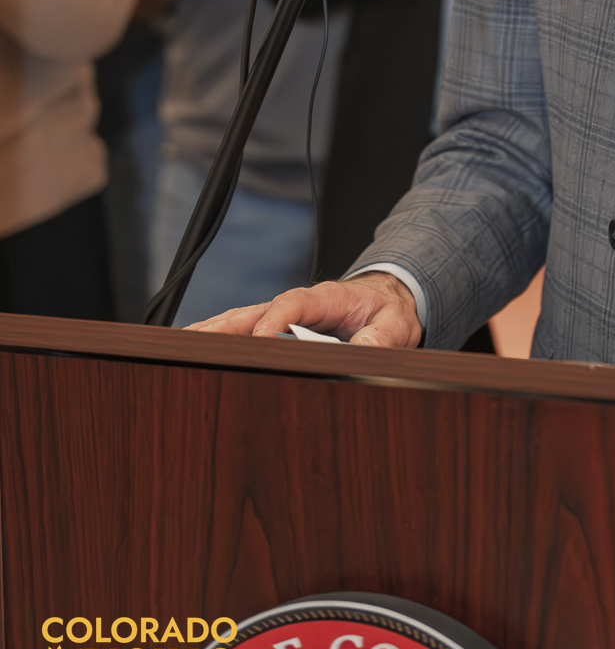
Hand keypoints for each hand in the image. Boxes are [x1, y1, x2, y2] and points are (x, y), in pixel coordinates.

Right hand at [188, 273, 420, 347]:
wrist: (387, 299)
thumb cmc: (389, 311)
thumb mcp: (396, 325)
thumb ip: (382, 337)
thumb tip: (364, 350)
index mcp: (329, 298)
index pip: (296, 302)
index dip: (276, 318)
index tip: (260, 337)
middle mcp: (300, 304)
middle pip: (257, 310)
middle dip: (227, 325)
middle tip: (197, 341)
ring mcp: (286, 314)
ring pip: (245, 319)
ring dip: (215, 331)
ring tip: (183, 346)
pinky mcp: (280, 327)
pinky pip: (247, 329)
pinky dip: (221, 337)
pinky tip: (198, 347)